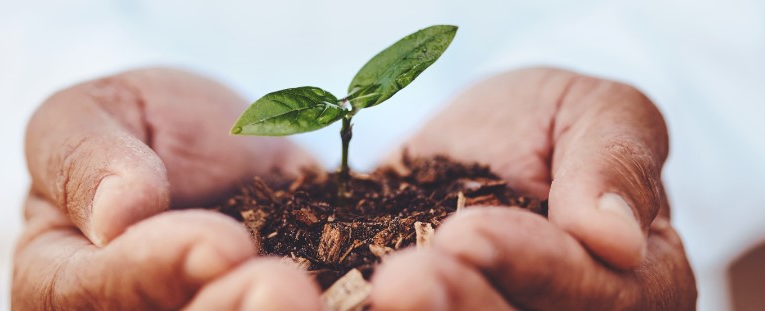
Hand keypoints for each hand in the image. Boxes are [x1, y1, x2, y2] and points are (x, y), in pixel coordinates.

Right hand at [13, 68, 320, 309]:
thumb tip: (116, 216)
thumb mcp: (92, 114)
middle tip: (280, 288)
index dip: (156, 272)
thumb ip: (86, 159)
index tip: (222, 244)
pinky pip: (302, 310)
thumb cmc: (138, 126)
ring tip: (328, 297)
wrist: (218, 144)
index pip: (92, 293)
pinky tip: (386, 292)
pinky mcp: (273, 307)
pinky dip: (347, 306)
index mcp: (63, 282)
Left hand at [370, 68, 695, 308]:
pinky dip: (373, 310)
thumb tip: (615, 238)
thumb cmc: (551, 122)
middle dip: (462, 308)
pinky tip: (346, 300)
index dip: (533, 268)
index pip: (596, 294)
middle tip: (406, 278)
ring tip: (379, 292)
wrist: (478, 143)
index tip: (468, 232)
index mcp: (635, 286)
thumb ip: (615, 163)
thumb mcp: (600, 113)